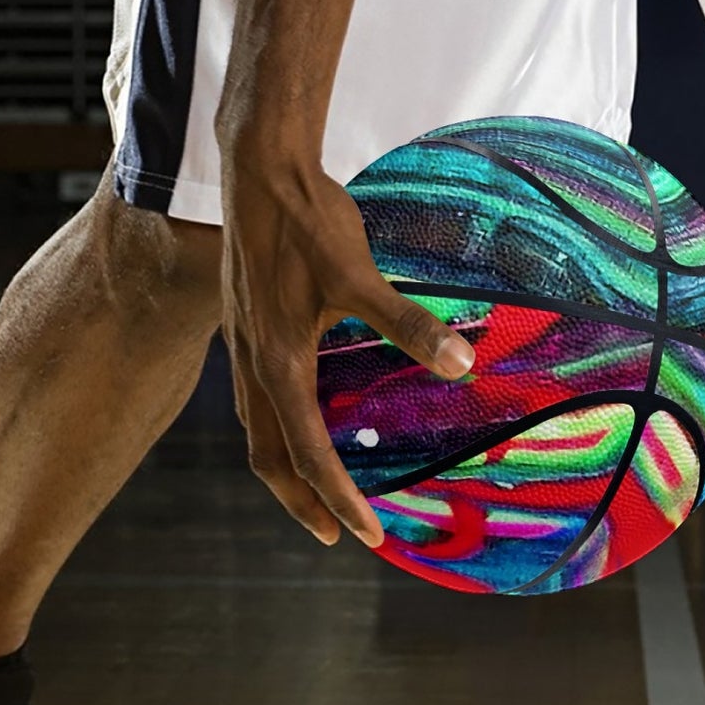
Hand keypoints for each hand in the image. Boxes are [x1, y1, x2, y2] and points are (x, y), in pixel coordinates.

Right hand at [220, 159, 474, 545]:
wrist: (258, 169)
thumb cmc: (308, 221)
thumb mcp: (359, 274)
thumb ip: (407, 323)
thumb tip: (461, 364)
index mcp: (278, 361)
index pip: (306, 452)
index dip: (337, 498)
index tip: (367, 536)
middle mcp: (252, 363)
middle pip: (269, 458)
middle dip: (302, 502)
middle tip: (338, 535)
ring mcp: (244, 346)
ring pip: (257, 430)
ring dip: (287, 470)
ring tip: (318, 493)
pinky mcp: (248, 327)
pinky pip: (257, 400)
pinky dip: (279, 429)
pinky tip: (304, 419)